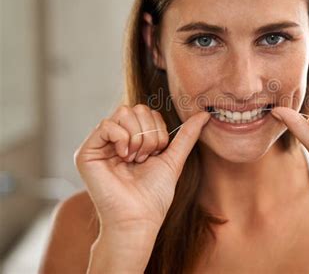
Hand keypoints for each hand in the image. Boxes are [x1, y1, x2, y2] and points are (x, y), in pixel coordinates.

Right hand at [74, 104, 209, 231]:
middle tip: (145, 157)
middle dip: (149, 133)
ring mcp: (99, 145)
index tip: (156, 154)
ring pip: (123, 113)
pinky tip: (124, 158)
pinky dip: (122, 139)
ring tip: (135, 160)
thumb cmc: (154, 195)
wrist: (139, 218)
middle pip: (135, 108)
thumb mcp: (173, 158)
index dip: (158, 129)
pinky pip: (107, 124)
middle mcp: (113, 140)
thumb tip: (205, 114)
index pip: (146, 112)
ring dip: (138, 137)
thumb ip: (187, 135)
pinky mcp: (86, 153)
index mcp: (130, 140)